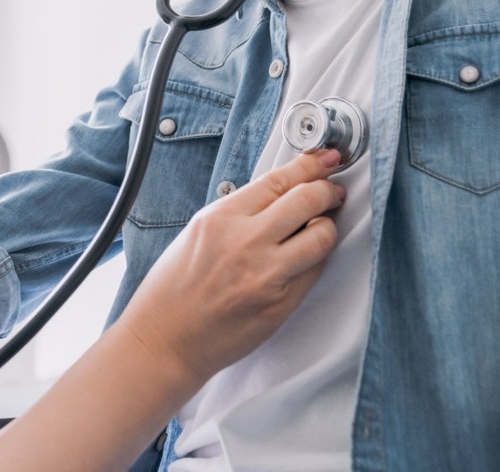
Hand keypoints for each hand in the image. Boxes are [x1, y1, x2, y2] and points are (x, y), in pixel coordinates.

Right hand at [114, 150, 345, 385]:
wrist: (166, 339)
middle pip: (307, 200)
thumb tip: (280, 194)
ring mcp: (266, 275)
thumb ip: (238, 212)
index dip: (310, 165)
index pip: (278, 180)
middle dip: (329, 190)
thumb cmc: (174, 289)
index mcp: (220, 218)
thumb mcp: (198, 232)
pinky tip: (307, 256)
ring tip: (323, 225)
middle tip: (333, 191)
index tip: (326, 159)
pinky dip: (316, 259)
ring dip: (329, 226)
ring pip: (322, 236)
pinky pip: (314, 271)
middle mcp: (245, 242)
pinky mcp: (281, 304)